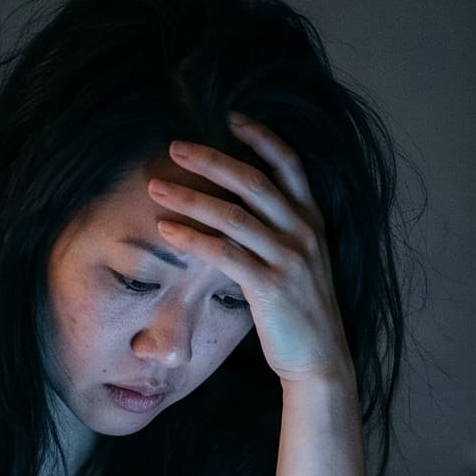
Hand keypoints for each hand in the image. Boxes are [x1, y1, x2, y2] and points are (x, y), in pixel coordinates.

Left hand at [147, 113, 355, 389]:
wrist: (320, 358)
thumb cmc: (300, 308)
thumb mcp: (300, 258)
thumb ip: (278, 227)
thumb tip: (237, 201)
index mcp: (311, 219)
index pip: (289, 163)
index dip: (260, 137)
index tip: (230, 117)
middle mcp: (304, 231)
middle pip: (253, 181)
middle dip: (210, 159)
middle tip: (174, 146)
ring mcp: (290, 258)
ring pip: (233, 215)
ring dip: (190, 197)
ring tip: (155, 188)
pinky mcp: (271, 286)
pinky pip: (224, 253)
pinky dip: (192, 238)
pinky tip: (167, 230)